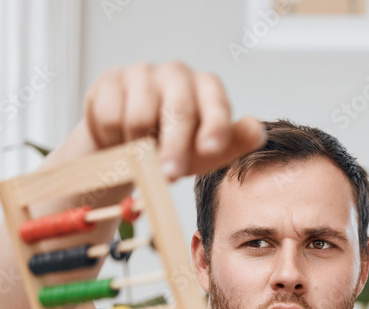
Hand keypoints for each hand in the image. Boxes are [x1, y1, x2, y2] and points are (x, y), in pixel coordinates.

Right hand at [83, 61, 265, 179]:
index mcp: (207, 87)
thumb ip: (233, 143)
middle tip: (170, 175)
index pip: (216, 103)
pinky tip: (120, 141)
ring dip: (140, 147)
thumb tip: (257, 131)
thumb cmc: (174, 146)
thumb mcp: (206, 151)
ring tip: (142, 154)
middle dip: (175, 148)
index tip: (211, 150)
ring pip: (140, 117)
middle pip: (179, 111)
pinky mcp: (111, 79)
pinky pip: (111, 117)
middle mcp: (178, 73)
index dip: (214, 127)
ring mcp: (143, 72)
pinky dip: (115, 139)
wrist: (125, 143)